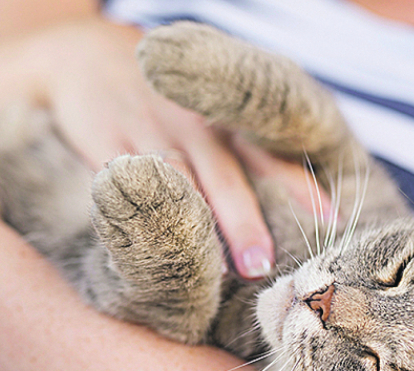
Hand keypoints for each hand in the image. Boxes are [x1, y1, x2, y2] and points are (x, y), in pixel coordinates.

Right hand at [32, 19, 328, 278]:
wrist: (85, 55)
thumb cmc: (164, 101)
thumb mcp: (205, 109)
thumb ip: (240, 151)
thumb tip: (299, 206)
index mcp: (222, 117)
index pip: (267, 152)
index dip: (296, 184)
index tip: (329, 219)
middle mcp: (192, 122)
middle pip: (224, 174)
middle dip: (245, 221)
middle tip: (263, 266)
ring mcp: (147, 129)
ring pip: (179, 181)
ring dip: (199, 226)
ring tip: (218, 272)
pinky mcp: (105, 140)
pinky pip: (130, 179)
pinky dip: (148, 210)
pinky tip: (158, 243)